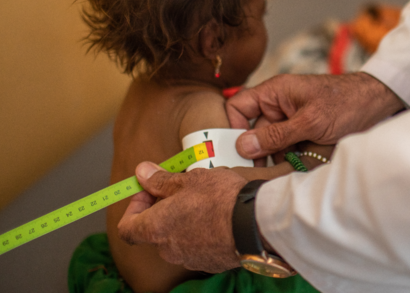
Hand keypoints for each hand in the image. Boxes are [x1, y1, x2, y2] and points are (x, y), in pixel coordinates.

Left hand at [118, 162, 246, 272]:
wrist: (254, 222)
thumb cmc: (220, 198)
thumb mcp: (189, 180)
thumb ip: (161, 180)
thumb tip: (142, 173)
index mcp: (156, 228)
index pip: (127, 227)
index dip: (134, 207)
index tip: (149, 191)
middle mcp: (168, 249)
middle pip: (155, 231)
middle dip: (164, 210)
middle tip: (181, 190)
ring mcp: (189, 259)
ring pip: (178, 238)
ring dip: (184, 221)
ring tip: (206, 201)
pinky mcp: (210, 263)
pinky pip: (198, 246)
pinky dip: (202, 233)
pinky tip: (219, 217)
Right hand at [226, 72, 403, 158]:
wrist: (378, 104)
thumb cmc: (346, 103)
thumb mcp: (310, 122)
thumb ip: (276, 135)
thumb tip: (243, 146)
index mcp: (275, 92)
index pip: (239, 107)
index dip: (234, 128)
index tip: (238, 152)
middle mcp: (280, 104)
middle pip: (255, 131)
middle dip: (260, 151)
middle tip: (261, 174)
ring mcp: (292, 118)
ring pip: (273, 143)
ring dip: (279, 157)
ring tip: (288, 170)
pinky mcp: (304, 130)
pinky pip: (289, 146)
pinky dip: (293, 158)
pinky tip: (301, 166)